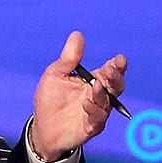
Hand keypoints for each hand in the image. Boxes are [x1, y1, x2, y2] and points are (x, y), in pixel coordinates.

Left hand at [29, 32, 126, 159]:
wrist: (42, 126)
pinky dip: (93, 110)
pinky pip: (97, 119)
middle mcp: (100, 96)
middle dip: (116, 77)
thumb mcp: (56, 74)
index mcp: (94, 80)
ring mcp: (97, 112)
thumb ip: (69, 58)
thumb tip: (77, 34)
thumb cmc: (50, 98)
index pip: (111, 71)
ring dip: (102, 93)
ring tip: (95, 85)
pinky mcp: (90, 127)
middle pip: (116, 86)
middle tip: (110, 69)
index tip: (119, 59)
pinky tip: (85, 103)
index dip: (118, 65)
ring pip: (108, 102)